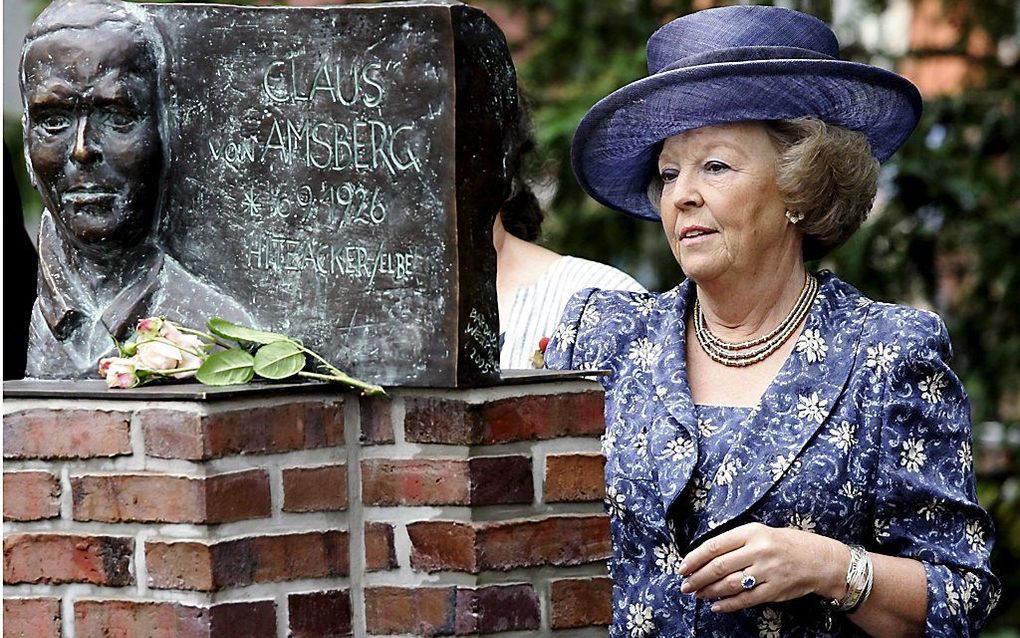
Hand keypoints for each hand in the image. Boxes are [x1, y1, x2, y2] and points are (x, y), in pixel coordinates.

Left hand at [677, 522, 847, 612]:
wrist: (820, 560)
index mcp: (752, 532)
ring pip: (730, 584)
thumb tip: (705, 557)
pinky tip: (716, 606)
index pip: (715, 546)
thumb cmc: (786, 544)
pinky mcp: (774, 590)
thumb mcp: (761, 532)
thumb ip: (736, 542)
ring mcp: (767, 572)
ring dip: (709, 591)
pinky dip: (728, 605)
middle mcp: (759, 551)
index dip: (695, 558)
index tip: (683, 567)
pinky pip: (745, 600)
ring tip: (698, 595)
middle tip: (686, 585)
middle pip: (719, 566)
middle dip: (698, 577)